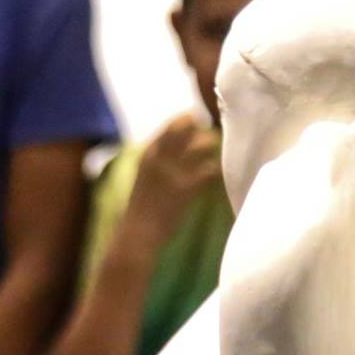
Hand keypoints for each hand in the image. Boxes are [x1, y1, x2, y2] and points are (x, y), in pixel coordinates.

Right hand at [124, 114, 221, 243]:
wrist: (137, 234)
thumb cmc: (141, 208)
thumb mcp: (144, 177)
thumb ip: (158, 161)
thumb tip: (176, 150)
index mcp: (148, 154)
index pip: (172, 125)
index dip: (187, 119)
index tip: (198, 119)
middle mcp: (160, 157)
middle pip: (187, 128)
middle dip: (202, 127)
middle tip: (212, 132)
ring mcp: (174, 171)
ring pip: (201, 144)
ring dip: (211, 144)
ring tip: (216, 147)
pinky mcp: (187, 188)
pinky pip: (210, 169)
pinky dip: (215, 168)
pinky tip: (217, 171)